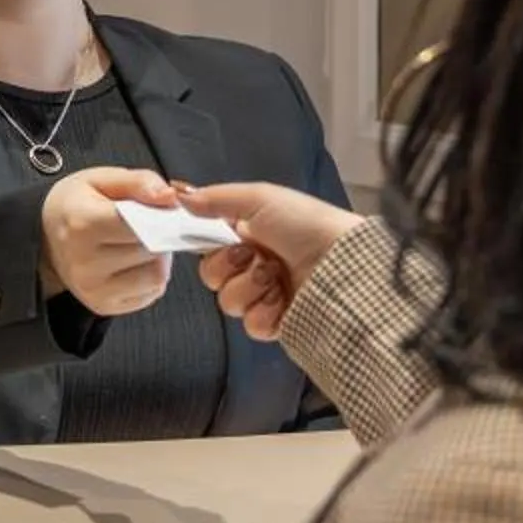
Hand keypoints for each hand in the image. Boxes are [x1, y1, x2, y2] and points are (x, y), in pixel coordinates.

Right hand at [39, 167, 179, 317]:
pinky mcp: (103, 306)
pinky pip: (151, 293)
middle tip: (147, 224)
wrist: (44, 238)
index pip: (140, 225)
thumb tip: (169, 196)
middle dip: (160, 235)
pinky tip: (133, 263)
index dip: (160, 216)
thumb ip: (138, 182)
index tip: (163, 208)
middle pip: (152, 251)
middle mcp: (84, 262)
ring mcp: (92, 289)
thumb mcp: (100, 179)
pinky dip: (150, 277)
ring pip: (156, 276)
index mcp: (82, 224)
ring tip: (139, 244)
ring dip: (158, 259)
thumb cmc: (74, 206)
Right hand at [177, 183, 365, 341]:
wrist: (342, 262)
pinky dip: (264, 312)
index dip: (208, 246)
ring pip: (228, 303)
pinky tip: (283, 300)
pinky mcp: (279, 323)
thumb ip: (216, 199)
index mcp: (250, 235)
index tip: (222, 239)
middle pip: (212, 277)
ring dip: (249, 287)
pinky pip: (252, 326)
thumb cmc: (305, 224)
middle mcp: (256, 264)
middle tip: (255, 255)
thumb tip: (179, 197)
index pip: (208, 246)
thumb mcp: (260, 198)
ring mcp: (267, 296)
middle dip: (229, 266)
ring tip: (275, 276)